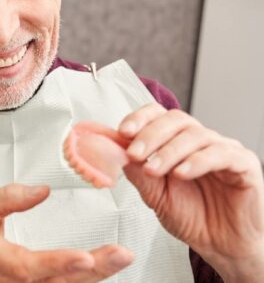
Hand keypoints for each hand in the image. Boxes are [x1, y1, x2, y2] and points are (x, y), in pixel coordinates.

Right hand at [0, 183, 133, 282]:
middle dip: (95, 269)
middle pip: (59, 282)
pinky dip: (89, 278)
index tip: (85, 257)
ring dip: (98, 274)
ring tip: (121, 256)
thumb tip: (42, 191)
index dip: (58, 263)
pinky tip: (107, 266)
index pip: (29, 266)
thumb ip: (8, 198)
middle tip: (121, 254)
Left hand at [119, 103, 263, 282]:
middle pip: (175, 120)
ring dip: (169, 151)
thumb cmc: (190, 216)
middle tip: (134, 154)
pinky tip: (181, 173)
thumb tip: (116, 152)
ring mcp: (223, 150)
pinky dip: (198, 161)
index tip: (123, 132)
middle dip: (150, 135)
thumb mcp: (155, 196)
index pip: (158, 115)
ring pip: (196, 135)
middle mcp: (200, 141)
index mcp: (176, 142)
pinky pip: (222, 154)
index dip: (140, 119)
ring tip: (153, 170)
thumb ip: (138, 173)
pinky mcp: (244, 165)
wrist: (220, 245)